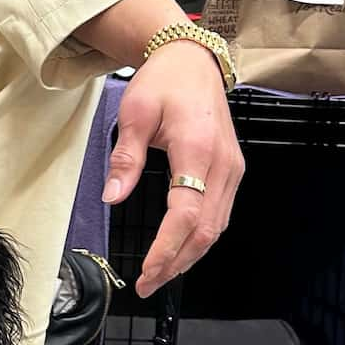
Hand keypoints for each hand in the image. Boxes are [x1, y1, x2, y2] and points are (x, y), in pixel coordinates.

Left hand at [103, 42, 243, 297]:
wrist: (192, 60)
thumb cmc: (162, 82)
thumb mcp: (134, 112)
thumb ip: (125, 159)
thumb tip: (111, 197)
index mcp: (198, 150)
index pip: (186, 214)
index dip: (167, 249)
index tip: (146, 272)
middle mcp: (223, 164)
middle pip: (205, 229)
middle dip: (176, 262)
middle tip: (146, 284)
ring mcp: (232, 169)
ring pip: (216, 227)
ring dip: (189, 256)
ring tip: (159, 275)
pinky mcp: (232, 171)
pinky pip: (219, 214)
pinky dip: (200, 238)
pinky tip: (180, 250)